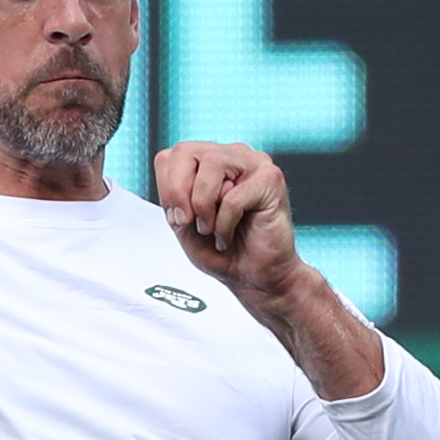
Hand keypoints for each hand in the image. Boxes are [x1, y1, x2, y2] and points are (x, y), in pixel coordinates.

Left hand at [155, 141, 381, 397]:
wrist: (264, 285)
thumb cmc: (227, 260)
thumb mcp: (187, 228)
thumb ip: (173, 194)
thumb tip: (167, 167)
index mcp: (212, 162)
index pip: (169, 154)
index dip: (168, 189)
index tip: (181, 222)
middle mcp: (234, 154)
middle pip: (183, 155)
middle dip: (183, 201)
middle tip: (200, 229)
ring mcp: (256, 164)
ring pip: (207, 170)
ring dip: (207, 213)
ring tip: (223, 233)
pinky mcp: (272, 180)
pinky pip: (232, 195)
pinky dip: (227, 222)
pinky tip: (241, 235)